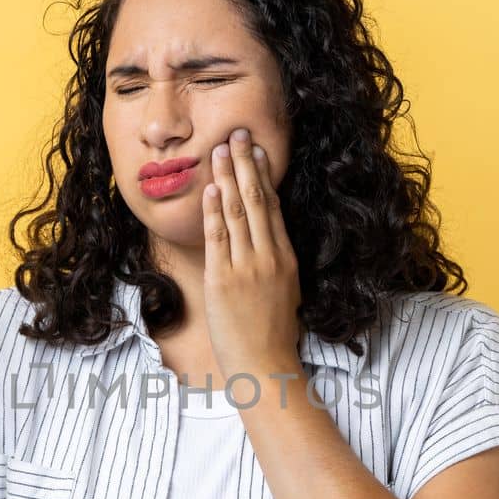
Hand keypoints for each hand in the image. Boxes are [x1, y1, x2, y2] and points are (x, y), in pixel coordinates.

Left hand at [202, 127, 302, 380]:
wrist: (264, 364)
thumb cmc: (273, 334)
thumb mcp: (285, 291)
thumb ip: (276, 263)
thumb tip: (267, 239)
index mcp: (287, 258)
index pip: (274, 207)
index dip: (264, 175)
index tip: (258, 150)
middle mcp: (269, 257)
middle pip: (258, 200)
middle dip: (246, 164)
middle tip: (238, 134)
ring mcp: (247, 267)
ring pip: (238, 212)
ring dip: (227, 177)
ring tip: (219, 150)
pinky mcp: (224, 280)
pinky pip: (218, 238)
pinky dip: (214, 211)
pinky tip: (211, 188)